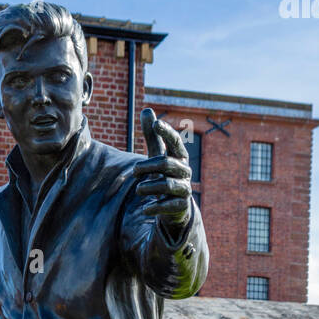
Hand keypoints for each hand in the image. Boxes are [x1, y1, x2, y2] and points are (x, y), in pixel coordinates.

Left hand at [134, 108, 192, 233]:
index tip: (156, 124)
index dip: (167, 132)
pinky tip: (145, 208)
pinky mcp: (181, 206)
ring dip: (149, 186)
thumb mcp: (158, 156)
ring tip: (138, 189)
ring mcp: (184, 189)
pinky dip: (155, 207)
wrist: (175, 208)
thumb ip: (152, 136)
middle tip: (134, 170)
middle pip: (166, 164)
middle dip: (148, 166)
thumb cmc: (165, 176)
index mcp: (179, 157)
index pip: (175, 141)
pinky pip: (168, 205)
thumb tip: (147, 109)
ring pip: (167, 185)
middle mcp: (184, 171)